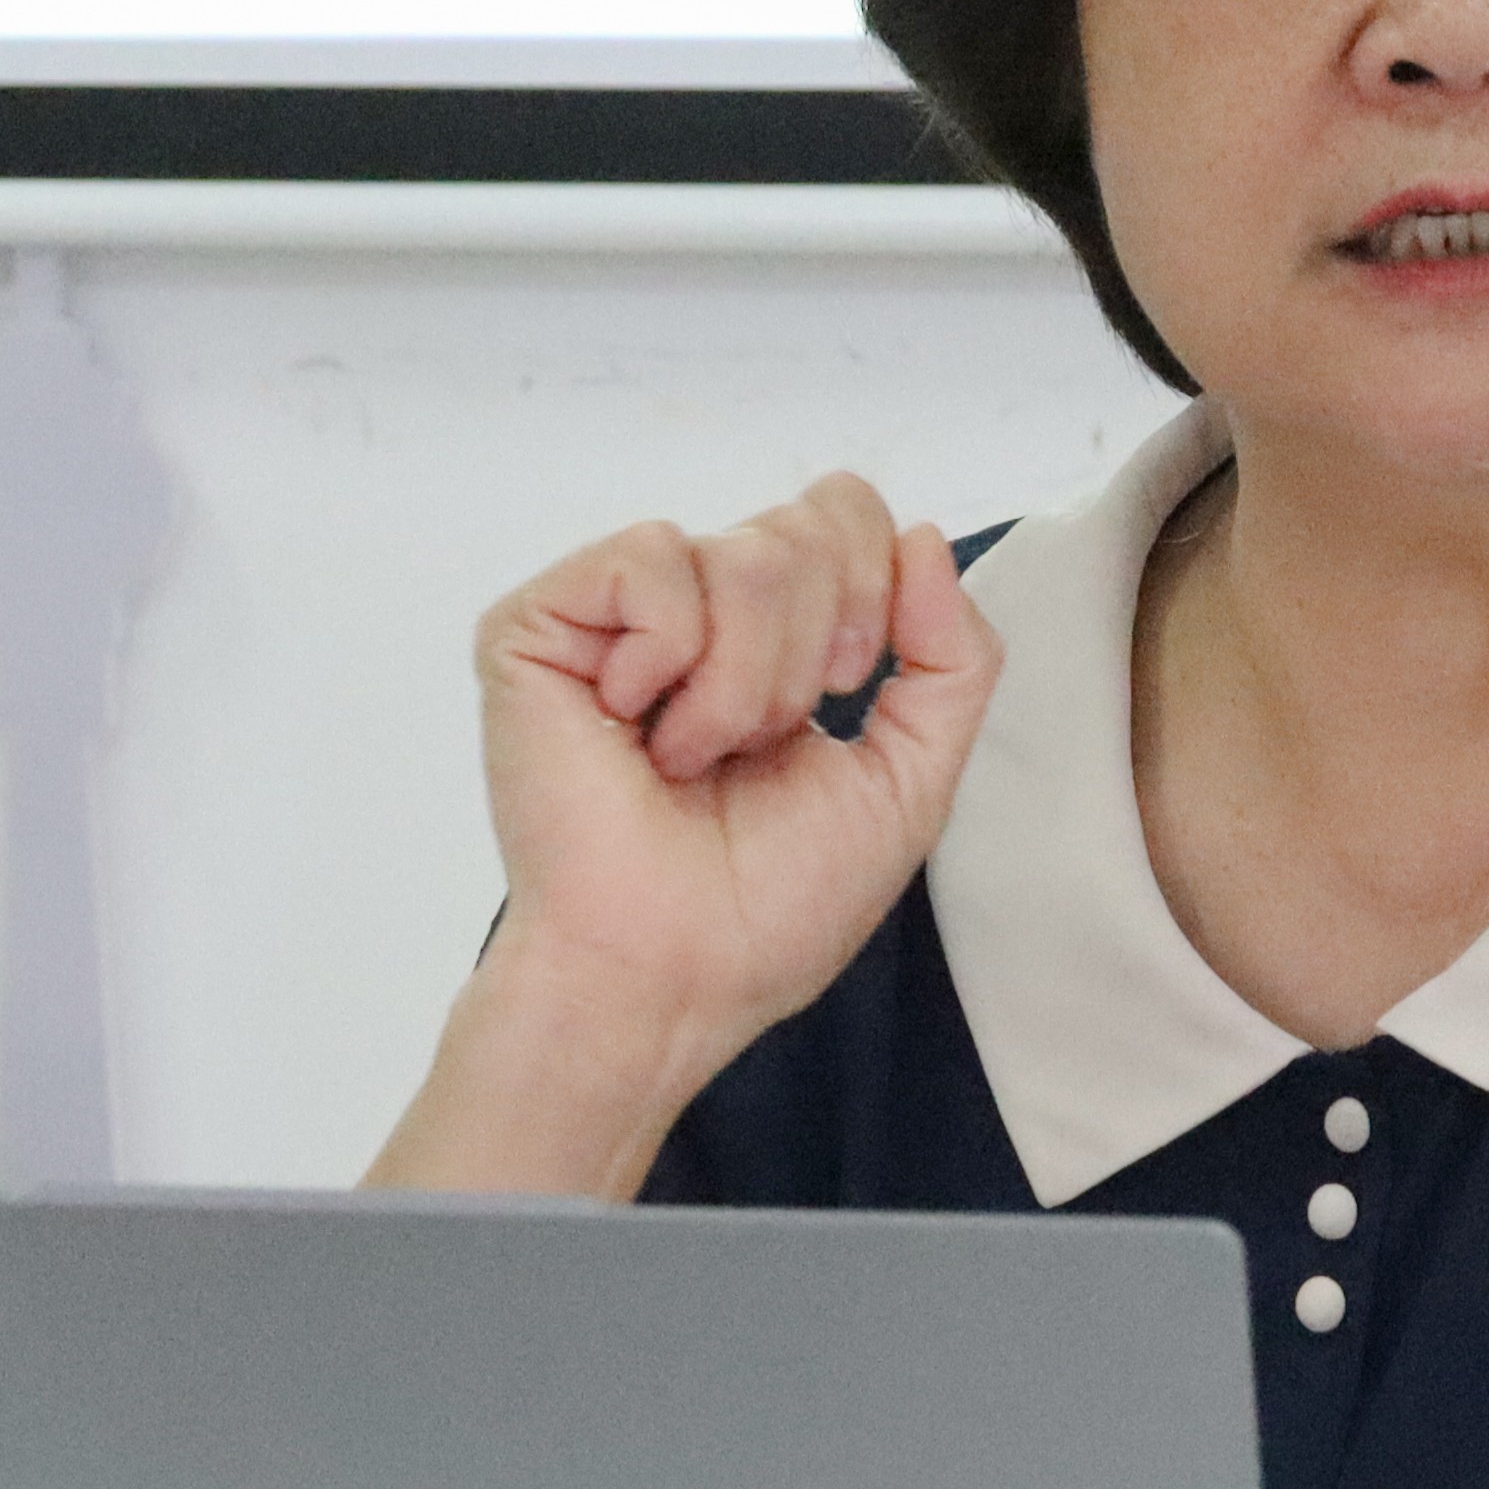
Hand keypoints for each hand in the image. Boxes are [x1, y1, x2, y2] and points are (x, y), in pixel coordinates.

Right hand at [367, 477, 1003, 1194]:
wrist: (670, 974)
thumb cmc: (769, 905)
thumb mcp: (910, 777)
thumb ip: (952, 656)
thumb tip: (925, 535)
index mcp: (770, 635)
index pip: (843, 513)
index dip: (871, 594)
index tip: (841, 695)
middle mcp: (690, 610)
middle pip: (806, 524)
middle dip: (809, 656)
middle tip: (751, 747)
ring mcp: (612, 616)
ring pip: (740, 552)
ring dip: (742, 685)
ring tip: (688, 759)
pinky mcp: (537, 624)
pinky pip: (652, 562)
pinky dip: (670, 660)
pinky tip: (631, 727)